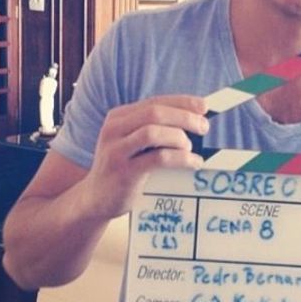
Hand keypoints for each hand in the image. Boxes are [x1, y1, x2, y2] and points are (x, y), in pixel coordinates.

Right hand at [81, 95, 208, 218]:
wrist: (96, 199)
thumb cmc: (124, 168)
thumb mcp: (132, 143)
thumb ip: (155, 129)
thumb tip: (194, 120)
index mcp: (119, 117)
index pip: (155, 102)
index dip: (182, 102)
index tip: (204, 107)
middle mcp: (114, 129)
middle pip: (154, 113)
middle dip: (184, 117)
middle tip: (204, 127)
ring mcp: (116, 150)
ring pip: (152, 132)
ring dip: (178, 137)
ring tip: (191, 147)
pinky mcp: (123, 172)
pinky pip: (157, 158)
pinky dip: (180, 158)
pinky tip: (193, 162)